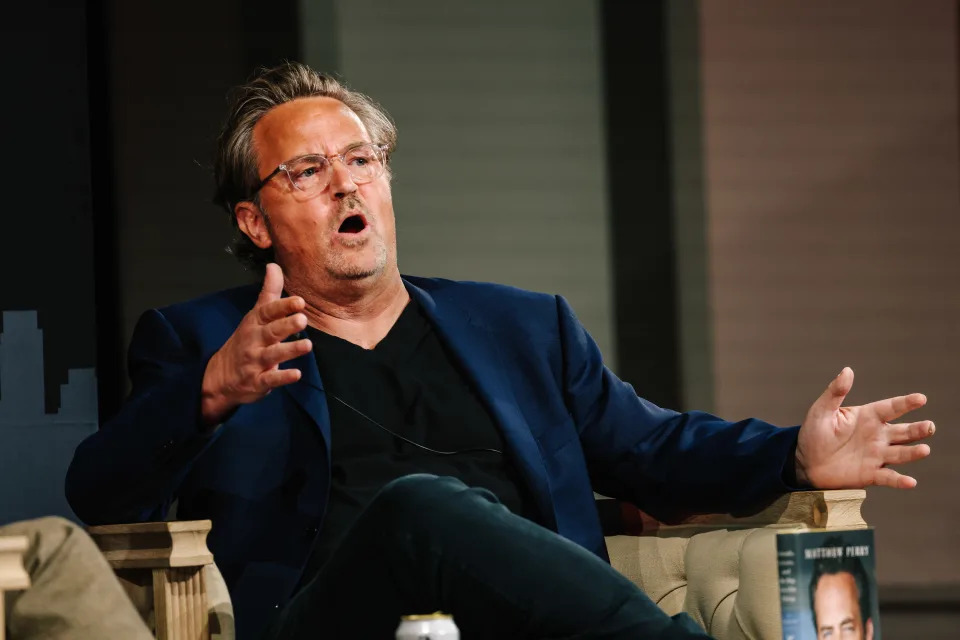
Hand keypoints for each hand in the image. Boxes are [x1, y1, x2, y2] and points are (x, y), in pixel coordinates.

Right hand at [200, 263, 312, 423]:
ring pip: (273, 355)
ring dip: (290, 350)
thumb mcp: (255, 315)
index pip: (268, 312)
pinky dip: (282, 377)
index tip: (299, 301)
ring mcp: (255, 361)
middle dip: (286, 325)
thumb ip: (269, 293)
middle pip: (271, 331)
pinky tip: (297, 374)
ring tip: (308, 345)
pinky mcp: (257, 381)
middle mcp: (254, 340)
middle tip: (302, 319)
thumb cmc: (246, 340)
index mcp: (255, 323)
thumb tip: (274, 265)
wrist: (221, 375)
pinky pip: (270, 379)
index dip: (283, 306)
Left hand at [795, 367, 934, 488]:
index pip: (891, 407)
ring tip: (924, 450)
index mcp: (868, 417)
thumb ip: (835, 392)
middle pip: (903, 431)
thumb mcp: (822, 410)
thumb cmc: (815, 432)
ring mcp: (876, 455)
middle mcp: (878, 435)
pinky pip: (888, 477)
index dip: (906, 403)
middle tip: (929, 426)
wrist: (806, 461)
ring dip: (913, 452)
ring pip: (900, 453)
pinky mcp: (871, 474)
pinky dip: (899, 480)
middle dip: (918, 429)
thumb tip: (847, 370)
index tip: (921, 398)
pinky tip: (910, 482)